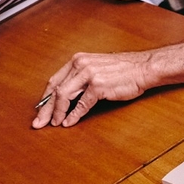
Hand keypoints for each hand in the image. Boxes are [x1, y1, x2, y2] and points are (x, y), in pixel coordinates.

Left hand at [32, 50, 153, 128]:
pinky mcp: (99, 86)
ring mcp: (89, 74)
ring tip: (54, 123)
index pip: (54, 80)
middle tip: (39, 122)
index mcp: (79, 60)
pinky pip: (81, 104)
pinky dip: (73, 115)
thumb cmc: (124, 69)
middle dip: (45, 109)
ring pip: (63, 96)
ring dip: (57, 113)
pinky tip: (69, 122)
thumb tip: (65, 97)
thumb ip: (80, 78)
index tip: (40, 110)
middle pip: (55, 89)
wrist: (144, 68)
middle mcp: (81, 64)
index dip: (45, 98)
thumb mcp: (97, 67)